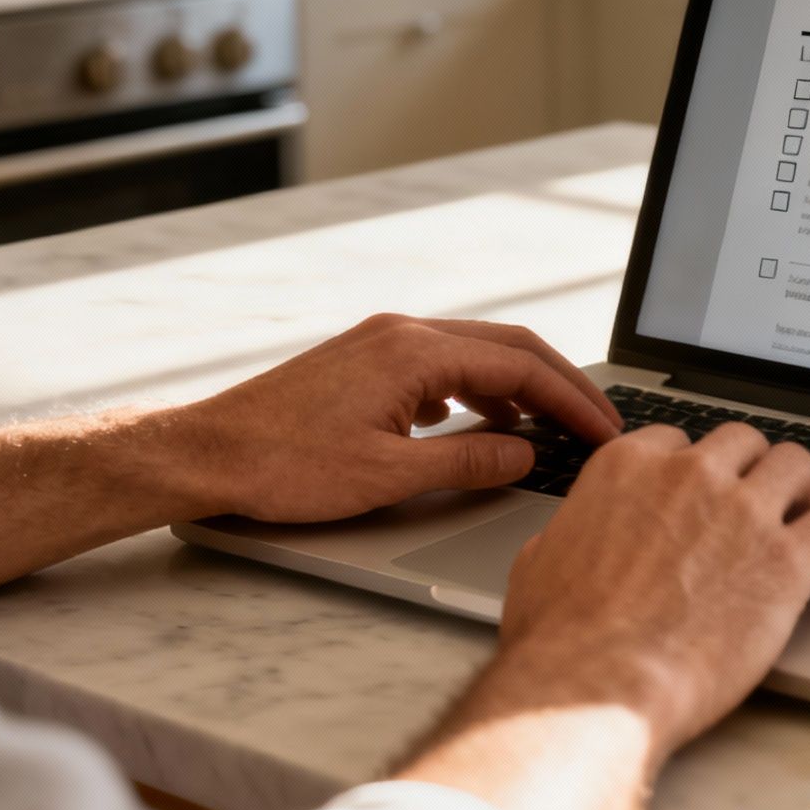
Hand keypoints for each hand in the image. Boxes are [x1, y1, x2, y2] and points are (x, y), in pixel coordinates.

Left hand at [170, 313, 621, 521]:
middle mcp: (402, 333)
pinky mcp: (365, 362)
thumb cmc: (284, 466)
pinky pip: (443, 365)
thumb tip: (525, 456)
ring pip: (476, 353)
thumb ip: (468, 463)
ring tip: (552, 430)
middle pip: (508, 346)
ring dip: (520, 388)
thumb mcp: (390, 476)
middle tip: (597, 424)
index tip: (604, 430)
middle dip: (559, 385)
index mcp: (414, 352)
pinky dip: (479, 390)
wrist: (206, 453)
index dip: (572, 401)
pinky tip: (483, 424)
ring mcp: (382, 343)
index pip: (520, 366)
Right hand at [495, 422, 809, 756]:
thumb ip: (568, 535)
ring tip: (808, 515)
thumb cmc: (562, 639)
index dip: (698, 468)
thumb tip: (568, 542)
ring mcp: (743, 512)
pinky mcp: (786, 559)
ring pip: (797, 465)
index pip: (680, 441)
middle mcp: (690, 475)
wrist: (599, 686)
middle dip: (754, 468)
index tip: (707, 490)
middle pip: (744, 442)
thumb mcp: (540, 564)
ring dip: (804, 488)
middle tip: (762, 499)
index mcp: (629, 467)